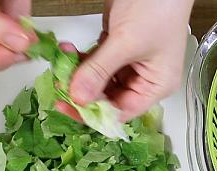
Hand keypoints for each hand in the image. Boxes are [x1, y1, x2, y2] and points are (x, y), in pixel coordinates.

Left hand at [60, 0, 193, 121]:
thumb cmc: (157, 8)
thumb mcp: (126, 43)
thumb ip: (99, 71)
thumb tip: (78, 98)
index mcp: (156, 86)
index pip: (123, 111)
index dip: (96, 114)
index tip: (68, 108)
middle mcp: (144, 79)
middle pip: (108, 98)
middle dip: (84, 91)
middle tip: (59, 84)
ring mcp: (130, 63)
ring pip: (98, 80)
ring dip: (78, 73)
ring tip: (63, 60)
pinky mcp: (117, 48)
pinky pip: (96, 62)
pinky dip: (81, 58)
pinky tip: (68, 49)